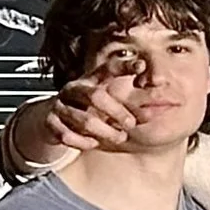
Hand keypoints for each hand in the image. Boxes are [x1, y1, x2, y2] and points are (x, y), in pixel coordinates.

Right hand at [14, 69, 140, 172]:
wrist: (54, 123)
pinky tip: (93, 143)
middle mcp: (75, 89)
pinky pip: (68, 135)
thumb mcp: (111, 103)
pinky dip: (84, 142)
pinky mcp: (50, 122)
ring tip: (119, 137)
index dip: (124, 66)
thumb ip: (133, 103)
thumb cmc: (88, 111)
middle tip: (131, 123)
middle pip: (97, 96)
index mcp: (91, 80)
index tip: (141, 66)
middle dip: (117, 112)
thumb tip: (159, 101)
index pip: (108, 68)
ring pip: (86, 120)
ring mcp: (61, 105)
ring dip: (106, 132)